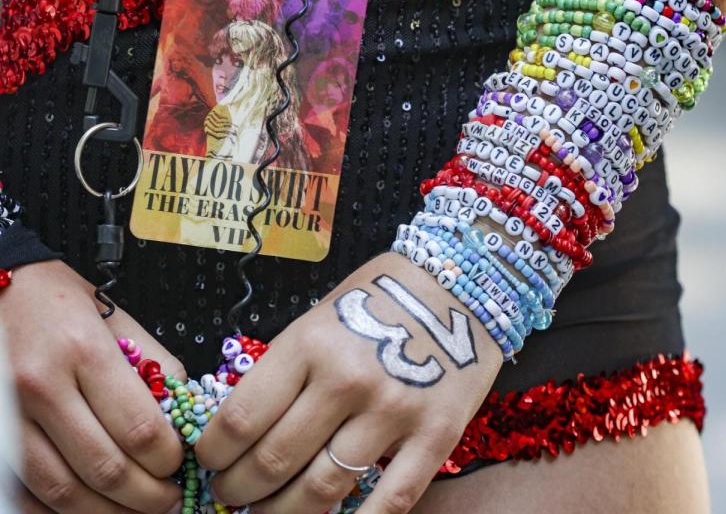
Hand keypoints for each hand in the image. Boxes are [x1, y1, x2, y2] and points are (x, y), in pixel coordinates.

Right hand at [0, 260, 185, 513]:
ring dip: (109, 513)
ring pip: (62, 491)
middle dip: (148, 496)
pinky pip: (24, 495)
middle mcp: (41, 387)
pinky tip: (91, 509)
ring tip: (139, 510)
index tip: (182, 463)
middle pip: (105, 468)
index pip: (140, 429)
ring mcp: (7, 417)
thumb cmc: (61, 306)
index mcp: (84, 352)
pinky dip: (60, 513)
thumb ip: (158, 369)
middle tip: (171, 499)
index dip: (169, 459)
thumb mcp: (120, 322)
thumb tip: (188, 418)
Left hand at [196, 253, 502, 512]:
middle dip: (240, 491)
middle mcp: (348, 380)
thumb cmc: (383, 298)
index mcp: (310, 344)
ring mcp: (394, 411)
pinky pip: (390, 500)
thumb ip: (287, 371)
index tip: (211, 463)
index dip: (213, 454)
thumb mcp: (320, 316)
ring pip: (322, 490)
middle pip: (274, 461)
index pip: (240, 419)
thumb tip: (243, 433)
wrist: (464, 283)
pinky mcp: (436, 436)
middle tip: (233, 496)